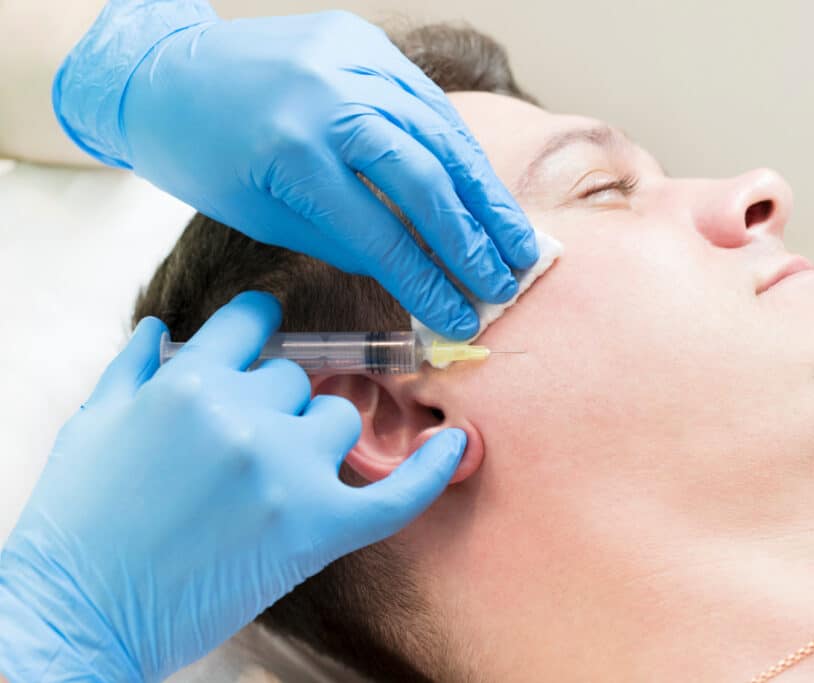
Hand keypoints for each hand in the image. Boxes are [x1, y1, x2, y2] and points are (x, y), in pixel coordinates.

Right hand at [0, 292, 463, 680]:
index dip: (260, 329)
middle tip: (241, 451)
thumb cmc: (77, 522)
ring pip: (336, 420)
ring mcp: (285, 471)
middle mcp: (244, 415)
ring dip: (314, 440)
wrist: (80, 611)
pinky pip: (394, 494)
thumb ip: (133, 366)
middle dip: (275, 405)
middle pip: (296, 379)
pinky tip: (457, 445)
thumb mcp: (90, 424)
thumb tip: (159, 326)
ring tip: (272, 481)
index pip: (254, 323)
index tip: (268, 338)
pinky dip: (431, 471)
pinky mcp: (315, 528)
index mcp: (191, 380)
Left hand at [54, 4, 537, 338]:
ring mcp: (352, 60)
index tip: (461, 319)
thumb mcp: (269, 216)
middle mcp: (330, 99)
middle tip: (507, 282)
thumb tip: (420, 272)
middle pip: (427, 179)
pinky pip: (429, 102)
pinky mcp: (364, 42)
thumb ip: (348, 239)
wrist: (168, 72)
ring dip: (486, 196)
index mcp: (293, 153)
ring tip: (519, 243)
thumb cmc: (208, 158)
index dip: (428, 281)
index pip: (382, 231)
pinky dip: (461, 150)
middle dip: (474, 240)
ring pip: (442, 135)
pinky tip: (485, 191)